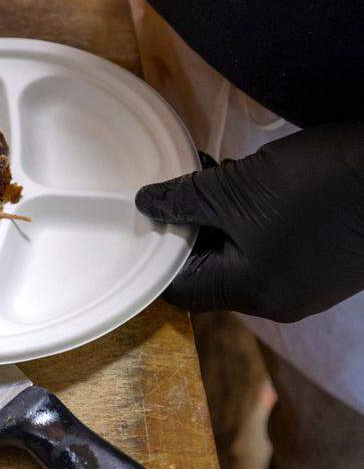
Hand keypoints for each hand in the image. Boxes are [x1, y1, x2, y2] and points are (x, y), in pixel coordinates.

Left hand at [136, 124, 363, 321]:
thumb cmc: (321, 186)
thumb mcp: (238, 188)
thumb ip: (185, 199)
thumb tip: (146, 204)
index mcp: (254, 293)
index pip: (182, 291)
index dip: (156, 254)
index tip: (143, 217)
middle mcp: (279, 296)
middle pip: (209, 272)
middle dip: (187, 228)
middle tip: (172, 186)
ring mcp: (306, 278)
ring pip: (239, 252)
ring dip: (217, 215)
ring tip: (205, 172)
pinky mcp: (325, 254)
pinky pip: (270, 241)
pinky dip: (249, 213)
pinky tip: (242, 176)